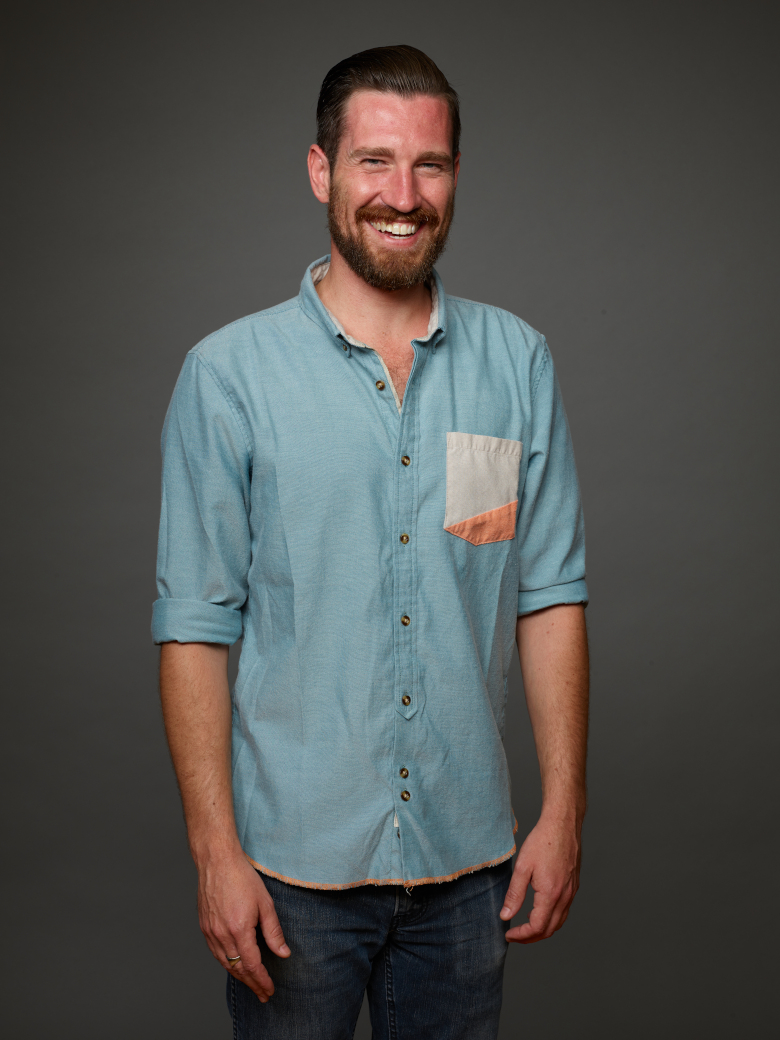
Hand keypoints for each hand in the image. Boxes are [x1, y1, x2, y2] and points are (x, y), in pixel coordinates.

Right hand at [197, 848, 289, 1001]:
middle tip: (263, 994)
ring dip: (239, 977)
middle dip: (252, 984)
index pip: (252, 965)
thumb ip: (274, 931)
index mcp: (239, 930)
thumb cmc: (242, 878)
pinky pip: (215, 953)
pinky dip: (226, 963)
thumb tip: (283, 953)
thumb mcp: (265, 903)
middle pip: (238, 969)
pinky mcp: (204, 927)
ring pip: (225, 963)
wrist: (217, 861)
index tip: (270, 990)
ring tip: (251, 984)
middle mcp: (222, 935)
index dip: (262, 980)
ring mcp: (210, 932)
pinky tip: (234, 965)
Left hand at [500, 815, 580, 942]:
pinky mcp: (574, 885)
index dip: (522, 936)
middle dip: (531, 938)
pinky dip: (552, 918)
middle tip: (515, 935)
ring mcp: (571, 892)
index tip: (508, 934)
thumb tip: (506, 916)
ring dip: (543, 930)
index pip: (537, 927)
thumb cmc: (542, 841)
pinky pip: (564, 911)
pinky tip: (540, 911)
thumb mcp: (522, 867)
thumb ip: (514, 894)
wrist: (563, 824)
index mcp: (550, 894)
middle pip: (550, 930)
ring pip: (559, 922)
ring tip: (525, 927)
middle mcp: (564, 896)